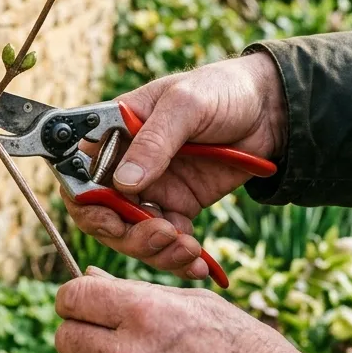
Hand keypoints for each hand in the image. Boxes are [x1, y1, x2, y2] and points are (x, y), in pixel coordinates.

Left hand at [55, 268, 304, 352]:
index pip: (73, 297)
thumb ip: (138, 292)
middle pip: (67, 339)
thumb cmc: (246, 351)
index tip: (80, 305)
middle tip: (105, 339)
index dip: (73, 298)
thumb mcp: (198, 305)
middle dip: (80, 334)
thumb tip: (90, 276)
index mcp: (147, 312)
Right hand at [62, 52, 286, 278]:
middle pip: (102, 214)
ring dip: (154, 249)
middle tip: (160, 236)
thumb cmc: (223, 90)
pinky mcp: (179, 207)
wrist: (273, 110)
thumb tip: (123, 182)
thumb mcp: (186, 105)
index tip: (109, 218)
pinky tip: (197, 262)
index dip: (86, 201)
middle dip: (126, 234)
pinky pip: (166, 241)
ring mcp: (152, 189)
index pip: (78, 171)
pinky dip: (177, 257)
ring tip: (187, 248)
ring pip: (132, 234)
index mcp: (115, 131)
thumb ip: (154, 141)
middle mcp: (125, 164)